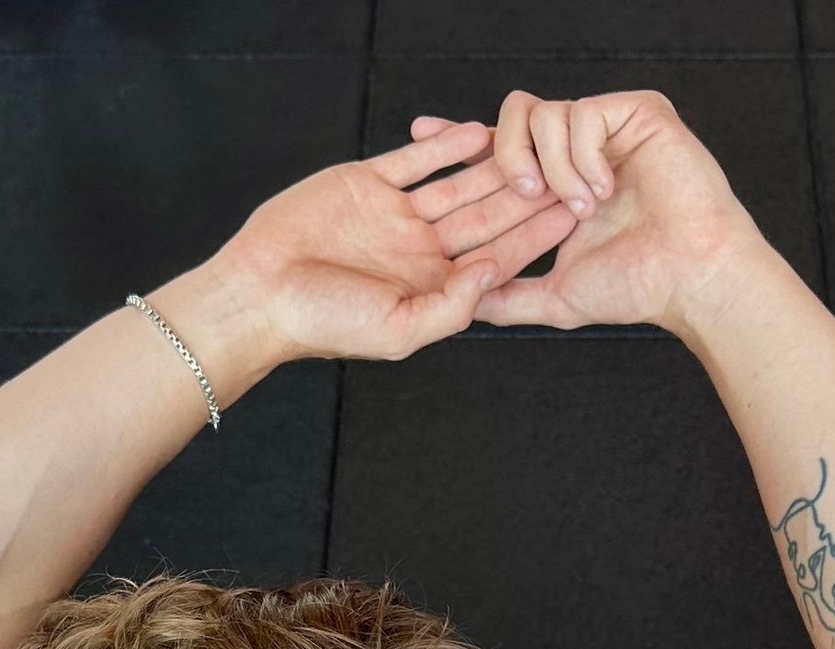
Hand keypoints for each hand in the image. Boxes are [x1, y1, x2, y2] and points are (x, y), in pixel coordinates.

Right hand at [207, 121, 583, 364]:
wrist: (260, 292)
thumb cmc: (322, 322)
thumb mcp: (397, 331)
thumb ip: (452, 306)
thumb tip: (495, 272)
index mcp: (431, 288)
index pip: (495, 258)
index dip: (534, 237)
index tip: (574, 213)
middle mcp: (420, 251)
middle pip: (486, 216)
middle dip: (528, 195)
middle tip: (571, 170)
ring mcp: (396, 216)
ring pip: (457, 185)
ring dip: (495, 166)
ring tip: (535, 145)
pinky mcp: (368, 183)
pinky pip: (415, 160)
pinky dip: (444, 145)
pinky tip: (478, 132)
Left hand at [408, 89, 763, 335]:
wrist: (689, 277)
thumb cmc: (636, 288)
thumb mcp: (555, 298)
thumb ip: (508, 297)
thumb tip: (463, 306)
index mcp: (555, 184)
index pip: (499, 148)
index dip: (460, 138)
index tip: (420, 129)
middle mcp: (576, 151)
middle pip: (511, 117)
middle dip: (505, 153)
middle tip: (524, 191)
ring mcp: (606, 129)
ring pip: (543, 113)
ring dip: (552, 166)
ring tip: (581, 208)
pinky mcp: (635, 112)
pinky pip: (580, 113)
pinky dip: (582, 158)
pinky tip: (604, 191)